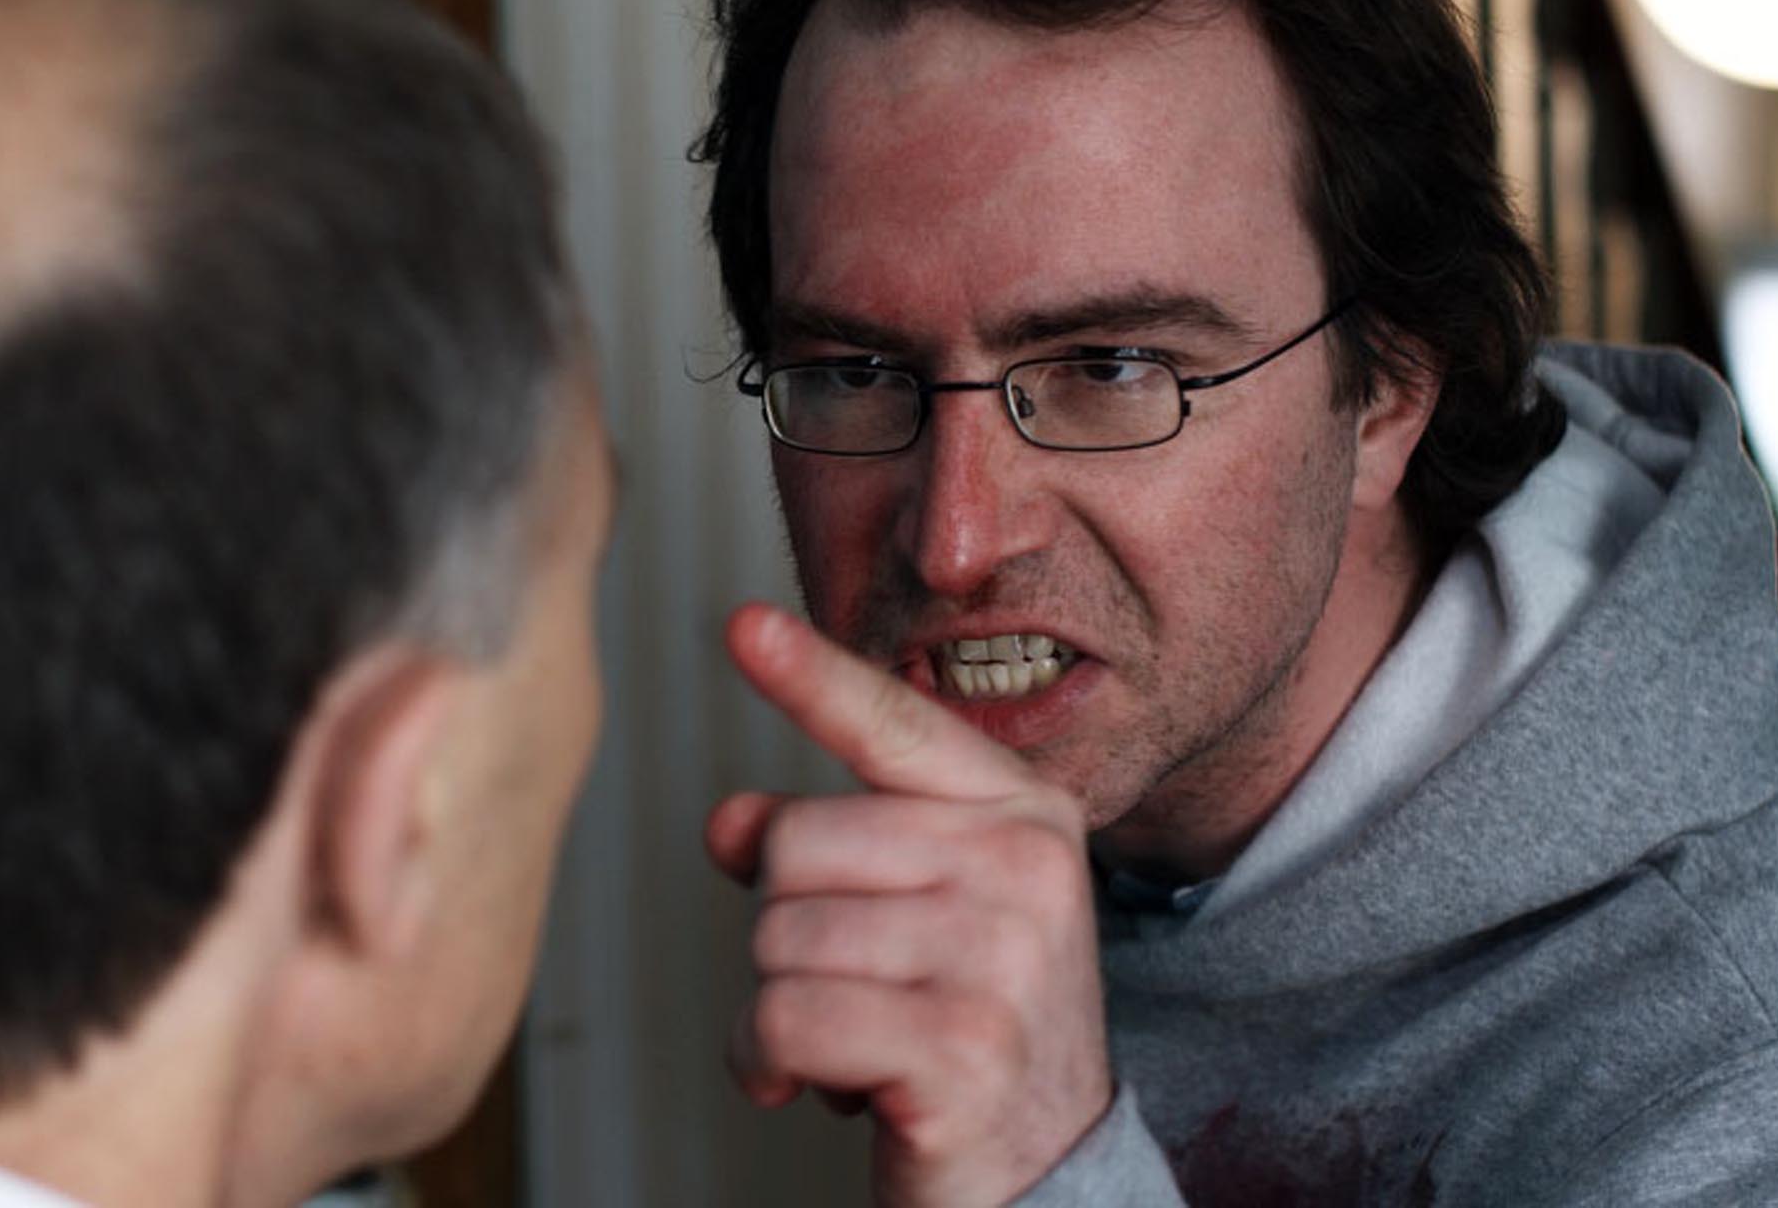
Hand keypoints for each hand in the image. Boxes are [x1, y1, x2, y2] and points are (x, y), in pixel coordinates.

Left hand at [706, 603, 1112, 1207]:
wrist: (1046, 1179)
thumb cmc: (963, 1032)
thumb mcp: (907, 918)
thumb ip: (827, 850)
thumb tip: (730, 821)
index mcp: (1022, 816)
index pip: (895, 729)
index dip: (813, 678)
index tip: (741, 625)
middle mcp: (1024, 869)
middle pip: (796, 844)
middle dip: (786, 931)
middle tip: (855, 992)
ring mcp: (1001, 957)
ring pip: (779, 936)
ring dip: (777, 1010)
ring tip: (850, 1044)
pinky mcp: (962, 1047)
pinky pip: (784, 1018)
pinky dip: (770, 1064)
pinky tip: (827, 1091)